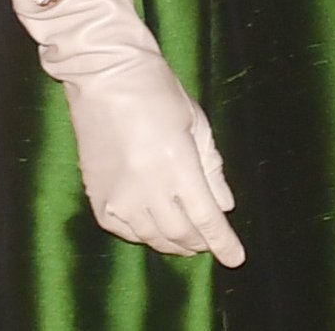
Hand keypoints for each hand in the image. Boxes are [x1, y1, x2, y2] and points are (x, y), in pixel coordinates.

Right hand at [9, 0, 244, 265]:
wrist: (103, 75)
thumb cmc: (156, 89)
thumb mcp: (194, 120)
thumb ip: (211, 165)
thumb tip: (225, 205)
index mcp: (176, 163)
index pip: (205, 217)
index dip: (223, 242)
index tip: (236, 259)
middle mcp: (147, 186)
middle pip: (180, 234)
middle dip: (199, 243)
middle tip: (208, 243)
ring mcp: (119, 195)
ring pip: (152, 238)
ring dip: (173, 243)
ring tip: (185, 239)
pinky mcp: (98, 197)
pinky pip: (125, 231)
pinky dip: (144, 235)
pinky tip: (153, 228)